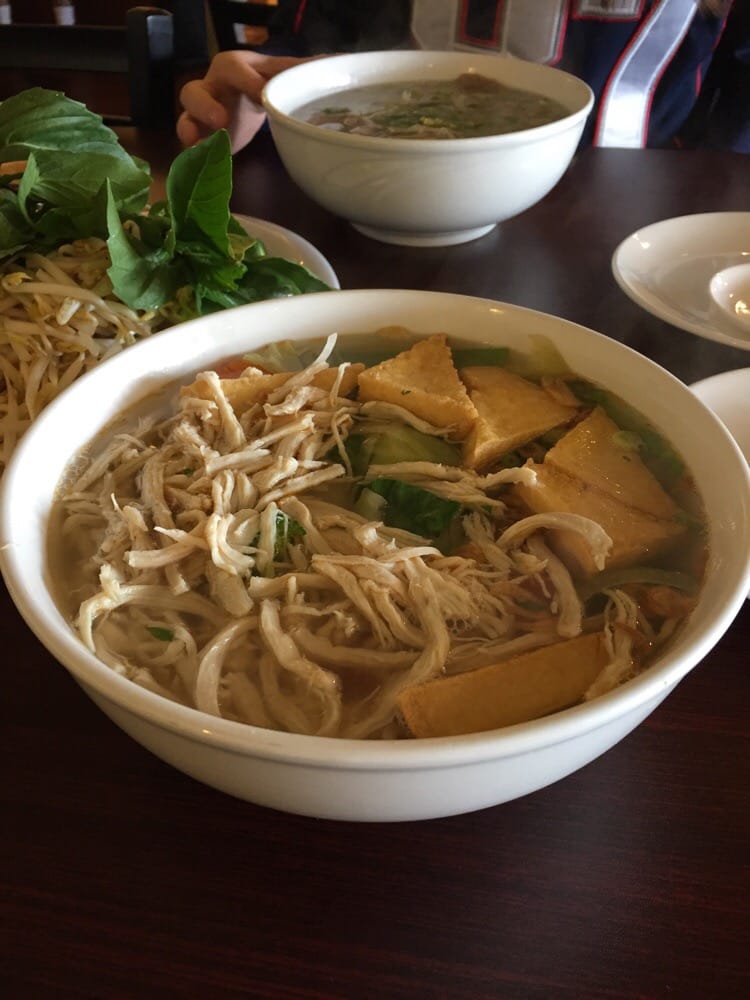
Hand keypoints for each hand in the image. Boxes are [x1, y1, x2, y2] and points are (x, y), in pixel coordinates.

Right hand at [177, 51, 309, 152]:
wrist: (249, 100)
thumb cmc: (264, 83)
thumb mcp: (279, 74)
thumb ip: (297, 71)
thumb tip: (331, 61)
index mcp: (232, 67)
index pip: (235, 69)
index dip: (245, 81)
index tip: (261, 96)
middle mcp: (210, 86)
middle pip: (194, 90)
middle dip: (205, 105)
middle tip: (221, 121)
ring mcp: (201, 111)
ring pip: (185, 115)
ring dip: (189, 127)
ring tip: (195, 141)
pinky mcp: (201, 133)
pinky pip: (189, 139)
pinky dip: (192, 149)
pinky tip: (198, 158)